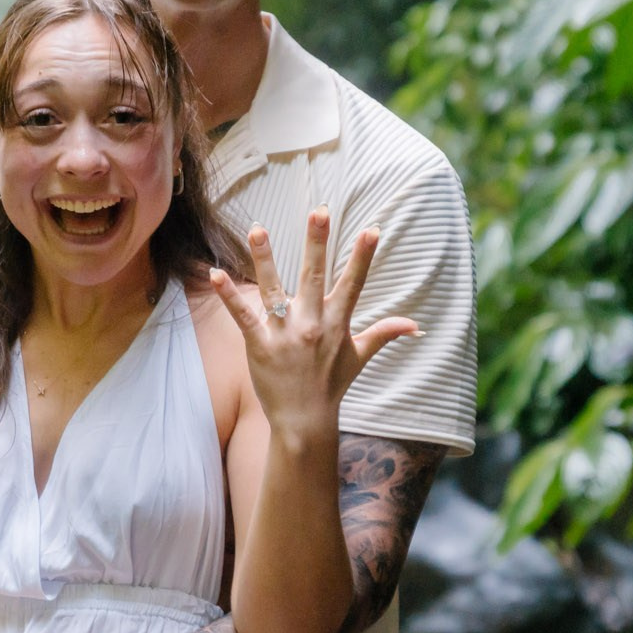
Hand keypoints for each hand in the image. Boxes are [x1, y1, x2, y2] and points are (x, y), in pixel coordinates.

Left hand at [210, 211, 418, 436]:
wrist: (305, 421)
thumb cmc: (332, 386)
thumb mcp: (360, 357)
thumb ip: (383, 334)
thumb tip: (415, 325)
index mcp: (337, 323)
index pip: (353, 284)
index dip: (363, 257)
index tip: (372, 229)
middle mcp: (312, 324)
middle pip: (315, 276)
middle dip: (317, 242)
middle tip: (320, 211)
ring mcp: (285, 334)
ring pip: (274, 289)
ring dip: (264, 258)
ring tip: (258, 228)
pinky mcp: (259, 345)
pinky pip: (242, 316)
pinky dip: (229, 295)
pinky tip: (216, 273)